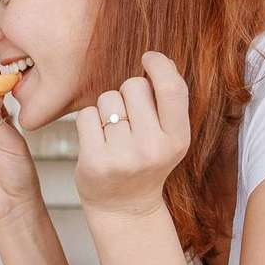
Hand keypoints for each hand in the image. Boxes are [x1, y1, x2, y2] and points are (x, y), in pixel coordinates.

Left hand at [74, 52, 191, 217]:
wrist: (125, 207)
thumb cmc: (146, 162)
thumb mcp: (169, 137)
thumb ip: (167, 102)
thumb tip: (158, 59)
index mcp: (178, 139)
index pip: (172, 88)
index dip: (160, 65)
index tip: (148, 57)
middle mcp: (153, 148)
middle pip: (133, 85)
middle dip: (127, 92)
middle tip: (128, 118)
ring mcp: (123, 156)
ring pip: (107, 98)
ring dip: (106, 108)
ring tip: (113, 134)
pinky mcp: (95, 161)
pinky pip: (86, 116)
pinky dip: (88, 123)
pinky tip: (97, 141)